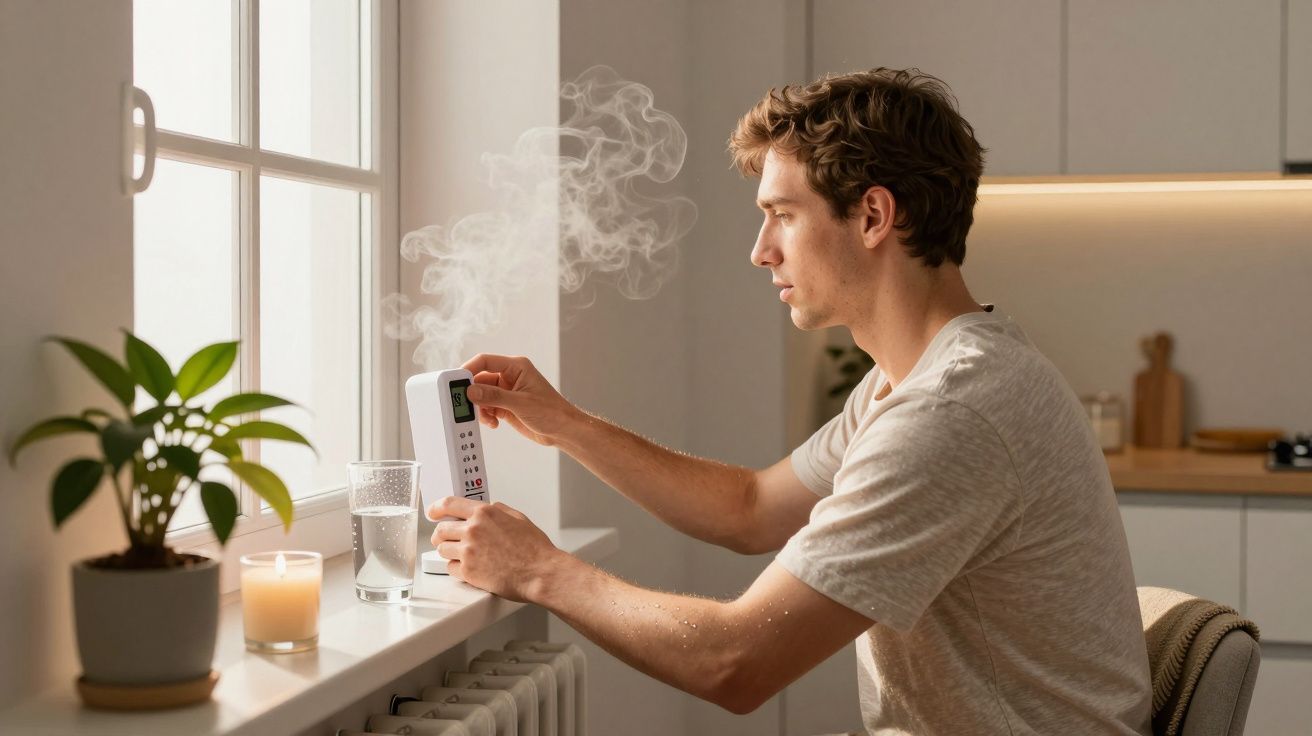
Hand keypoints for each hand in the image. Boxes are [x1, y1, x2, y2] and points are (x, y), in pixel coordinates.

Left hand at [428, 495, 563, 601]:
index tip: (432, 513)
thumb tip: (488, 508)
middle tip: (445, 540)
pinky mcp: (468, 572)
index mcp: (484, 514)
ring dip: (449, 552)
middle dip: (440, 535)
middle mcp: (473, 530)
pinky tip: (470, 568)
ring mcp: (469, 551)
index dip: (436, 508)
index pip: (449, 504)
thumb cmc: (534, 549)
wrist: (540, 573)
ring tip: (462, 556)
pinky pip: (450, 568)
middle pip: (440, 530)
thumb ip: (498, 510)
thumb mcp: (518, 518)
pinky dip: (457, 569)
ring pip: (442, 550)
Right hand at [461, 353, 578, 445]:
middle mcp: (509, 376)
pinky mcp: (505, 406)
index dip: (469, 369)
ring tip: (488, 418)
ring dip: (480, 408)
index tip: (456, 381)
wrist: (562, 430)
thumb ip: (494, 397)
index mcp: (516, 367)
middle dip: (473, 394)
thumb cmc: (551, 411)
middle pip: (480, 379)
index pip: (485, 361)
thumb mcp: (520, 403)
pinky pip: (486, 407)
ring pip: (481, 395)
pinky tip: (494, 423)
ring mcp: (506, 392)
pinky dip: (486, 415)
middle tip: (465, 405)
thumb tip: (471, 391)